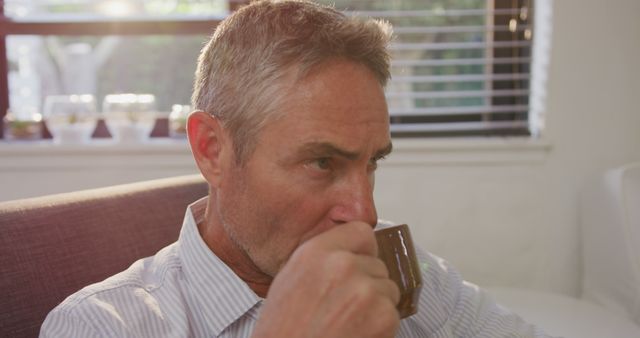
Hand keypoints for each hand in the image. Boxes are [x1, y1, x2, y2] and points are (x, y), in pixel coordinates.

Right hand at [252, 221, 400, 337]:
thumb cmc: (284, 331)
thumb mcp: (290, 280)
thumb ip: (322, 259)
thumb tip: (349, 254)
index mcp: (316, 252)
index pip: (361, 232)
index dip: (362, 251)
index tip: (358, 264)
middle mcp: (342, 265)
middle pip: (377, 264)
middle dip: (367, 284)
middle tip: (345, 307)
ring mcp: (365, 290)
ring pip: (388, 289)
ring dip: (376, 306)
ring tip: (348, 323)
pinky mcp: (383, 316)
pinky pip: (394, 314)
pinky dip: (381, 328)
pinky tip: (356, 335)